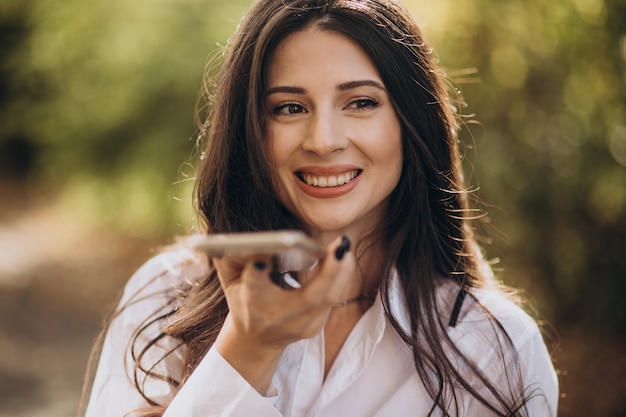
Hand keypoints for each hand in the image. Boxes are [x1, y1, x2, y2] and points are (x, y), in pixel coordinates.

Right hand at [212, 235, 353, 393]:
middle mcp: (277, 319)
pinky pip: (333, 299)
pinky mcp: (314, 328)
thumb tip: (250, 239)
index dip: (258, 270)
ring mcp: (299, 326)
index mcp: (251, 303)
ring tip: (345, 245)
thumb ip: (231, 257)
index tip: (265, 253)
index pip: (255, 288)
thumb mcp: (230, 278)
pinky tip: (343, 258)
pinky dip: (340, 276)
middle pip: (309, 298)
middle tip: (340, 244)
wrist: (255, 340)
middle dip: (329, 270)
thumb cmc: (243, 300)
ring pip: (329, 299)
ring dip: (342, 270)